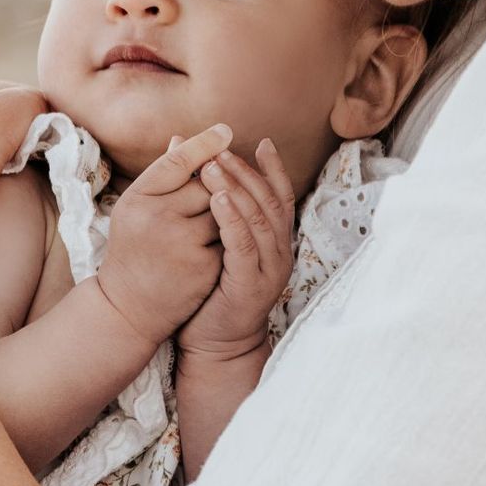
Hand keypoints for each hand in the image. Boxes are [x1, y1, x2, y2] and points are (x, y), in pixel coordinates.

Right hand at [95, 122, 231, 348]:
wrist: (128, 308)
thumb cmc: (133, 250)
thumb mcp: (137, 209)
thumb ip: (163, 177)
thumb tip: (184, 139)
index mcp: (137, 198)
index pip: (177, 161)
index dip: (204, 144)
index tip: (226, 131)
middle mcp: (157, 217)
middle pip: (207, 185)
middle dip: (220, 183)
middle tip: (228, 179)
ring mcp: (182, 243)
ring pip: (224, 212)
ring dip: (230, 211)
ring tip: (229, 211)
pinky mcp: (203, 266)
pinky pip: (230, 239)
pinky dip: (232, 237)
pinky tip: (231, 239)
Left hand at [176, 140, 296, 358]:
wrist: (215, 344)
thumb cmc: (214, 292)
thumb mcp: (219, 246)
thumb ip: (220, 211)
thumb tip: (203, 166)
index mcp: (276, 243)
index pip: (282, 197)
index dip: (274, 169)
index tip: (261, 141)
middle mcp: (280, 254)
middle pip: (270, 202)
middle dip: (246, 172)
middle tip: (221, 149)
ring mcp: (269, 270)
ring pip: (259, 220)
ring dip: (237, 189)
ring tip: (213, 166)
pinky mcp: (251, 285)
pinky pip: (245, 246)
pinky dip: (233, 219)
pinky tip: (217, 200)